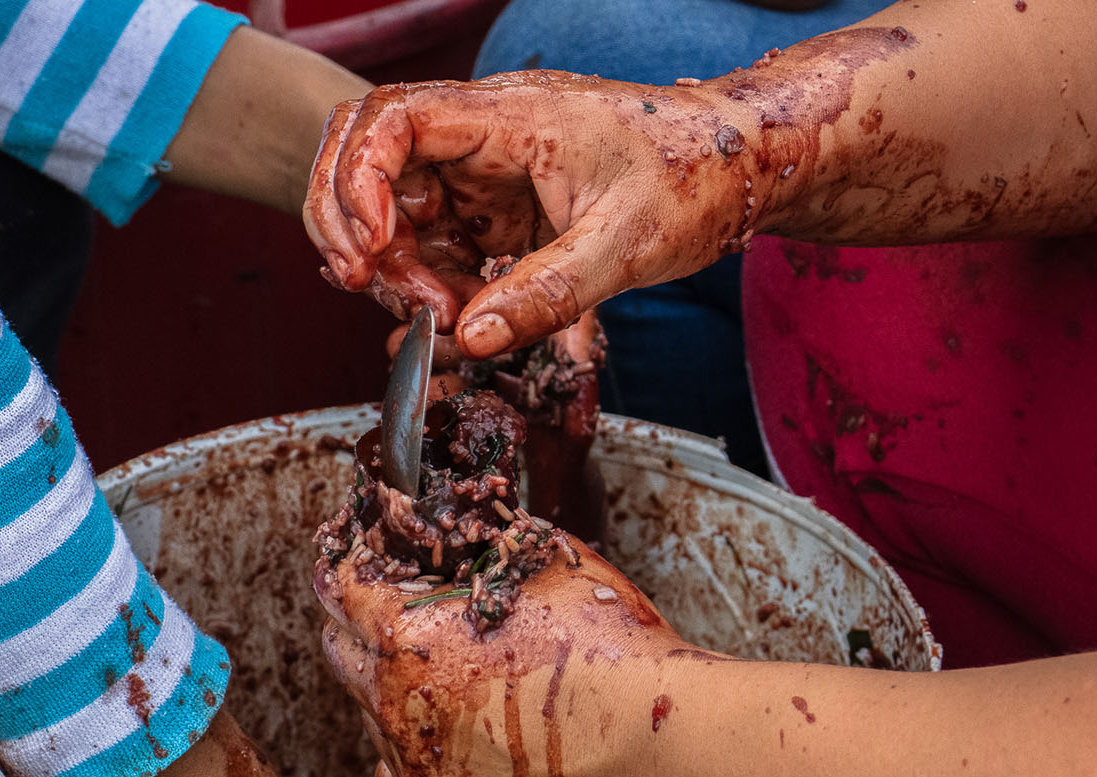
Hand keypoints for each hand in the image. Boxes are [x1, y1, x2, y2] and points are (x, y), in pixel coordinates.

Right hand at [306, 71, 804, 356]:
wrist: (741, 165)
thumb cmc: (695, 176)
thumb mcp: (624, 245)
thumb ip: (545, 295)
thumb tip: (470, 341)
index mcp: (510, 115)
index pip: (393, 121)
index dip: (360, 184)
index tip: (374, 252)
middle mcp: (484, 135)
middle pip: (370, 162)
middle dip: (355, 229)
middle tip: (374, 290)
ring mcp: (486, 172)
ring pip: (398, 212)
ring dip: (399, 269)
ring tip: (444, 318)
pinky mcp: (498, 210)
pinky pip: (439, 244)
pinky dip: (434, 284)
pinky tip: (464, 318)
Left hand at [315, 531, 686, 776]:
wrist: (659, 751)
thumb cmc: (615, 654)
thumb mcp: (550, 565)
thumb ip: (492, 542)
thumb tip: (472, 519)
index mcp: (411, 636)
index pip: (339, 588)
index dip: (347, 564)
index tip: (358, 559)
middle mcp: (398, 705)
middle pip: (341, 653)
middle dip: (357, 624)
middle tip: (394, 608)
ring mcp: (417, 768)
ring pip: (370, 717)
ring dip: (389, 690)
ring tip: (444, 674)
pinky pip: (399, 775)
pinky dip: (412, 751)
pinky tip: (449, 733)